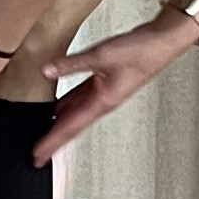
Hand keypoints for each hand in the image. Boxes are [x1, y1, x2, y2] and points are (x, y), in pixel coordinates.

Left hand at [30, 13, 190, 163]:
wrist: (162, 42)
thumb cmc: (142, 52)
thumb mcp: (102, 56)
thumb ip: (71, 64)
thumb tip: (47, 70)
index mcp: (103, 102)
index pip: (71, 127)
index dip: (52, 142)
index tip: (39, 156)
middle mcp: (102, 101)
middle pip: (72, 126)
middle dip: (54, 141)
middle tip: (37, 156)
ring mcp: (103, 92)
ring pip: (75, 112)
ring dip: (58, 124)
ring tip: (42, 133)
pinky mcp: (103, 81)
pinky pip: (79, 97)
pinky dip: (66, 103)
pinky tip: (55, 104)